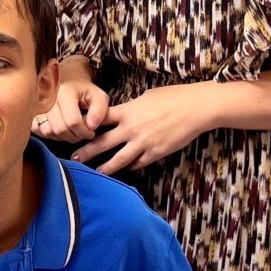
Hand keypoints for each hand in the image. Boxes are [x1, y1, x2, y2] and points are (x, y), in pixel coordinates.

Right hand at [33, 56, 109, 141]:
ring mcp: (37, 105)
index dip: (85, 132)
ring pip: (48, 132)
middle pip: (60, 129)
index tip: (91, 131)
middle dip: (75, 136)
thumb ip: (100, 111)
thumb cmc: (84, 90)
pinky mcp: (32, 113)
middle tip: (83, 133)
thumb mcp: (99, 96)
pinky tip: (60, 128)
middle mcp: (47, 98)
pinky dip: (51, 134)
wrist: (67, 80)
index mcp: (65, 92)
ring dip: (63, 136)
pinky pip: (39, 131)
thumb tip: (92, 126)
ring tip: (72, 130)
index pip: (73, 121)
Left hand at [75, 83, 216, 173]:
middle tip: (73, 158)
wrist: (197, 108)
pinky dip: (130, 167)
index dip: (85, 125)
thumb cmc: (173, 97)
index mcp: (127, 111)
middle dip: (86, 152)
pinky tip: (124, 169)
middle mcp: (132, 129)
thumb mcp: (147, 97)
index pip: (99, 119)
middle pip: (102, 143)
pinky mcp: (156, 153)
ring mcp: (143, 143)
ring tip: (95, 173)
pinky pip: (138, 163)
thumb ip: (131, 107)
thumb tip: (123, 113)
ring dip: (105, 168)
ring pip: (118, 160)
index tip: (74, 130)